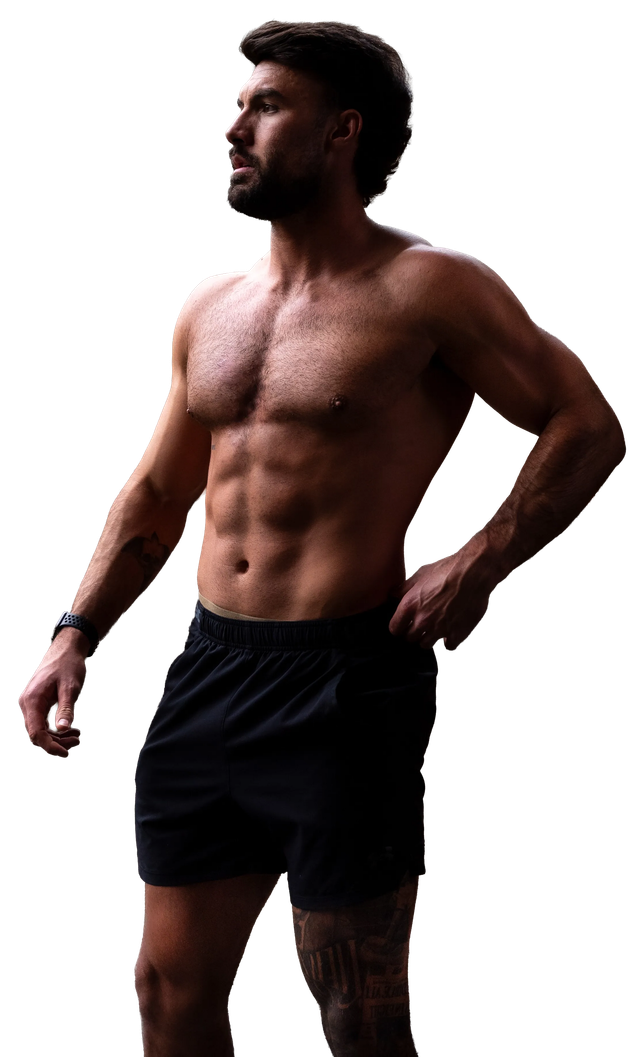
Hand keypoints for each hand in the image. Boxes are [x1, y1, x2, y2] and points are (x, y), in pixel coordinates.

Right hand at [17, 642, 85, 757]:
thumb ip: (66, 708)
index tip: (66, 753)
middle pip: (37, 734)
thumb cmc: (68, 666)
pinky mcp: (37, 704)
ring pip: (40, 730)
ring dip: (58, 737)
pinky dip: (56, 729)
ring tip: (77, 736)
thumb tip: (62, 729)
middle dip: (56, 742)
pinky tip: (71, 730)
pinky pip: (43, 723)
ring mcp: (31, 704)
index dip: (50, 747)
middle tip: (77, 741)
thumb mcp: (71, 687)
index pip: (36, 733)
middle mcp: (27, 704)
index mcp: (33, 701)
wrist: (65, 649)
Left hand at [388, 550, 492, 649]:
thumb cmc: (446, 570)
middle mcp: (422, 621)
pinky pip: (449, 647)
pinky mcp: (456, 635)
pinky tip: (452, 631)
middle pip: (410, 638)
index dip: (399, 627)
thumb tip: (392, 595)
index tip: (404, 624)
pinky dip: (450, 641)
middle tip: (423, 623)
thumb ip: (404, 588)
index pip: (394, 629)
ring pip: (426, 644)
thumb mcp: (420, 575)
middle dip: (414, 632)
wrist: (473, 574)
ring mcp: (439, 630)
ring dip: (430, 637)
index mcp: (409, 606)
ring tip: (437, 627)